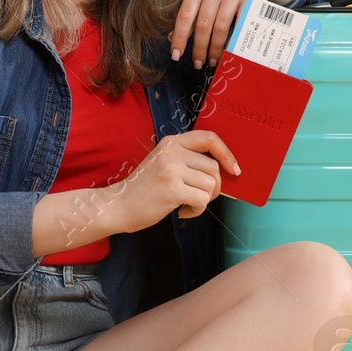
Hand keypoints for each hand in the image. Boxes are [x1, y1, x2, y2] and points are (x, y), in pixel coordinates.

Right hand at [109, 130, 240, 230]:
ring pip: (210, 185)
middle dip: (213, 188)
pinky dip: (197, 211)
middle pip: (214, 167)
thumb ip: (186, 161)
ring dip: (203, 201)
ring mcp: (171, 169)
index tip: (234, 169)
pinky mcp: (172, 188)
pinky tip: (182, 212)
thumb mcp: (163, 163)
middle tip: (199, 198)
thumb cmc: (144, 190)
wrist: (118, 205)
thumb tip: (221, 171)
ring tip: (186, 205)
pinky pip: (202, 200)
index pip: (209, 138)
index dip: (227, 153)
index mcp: (171, 142)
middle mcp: (172, 152)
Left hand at [170, 0, 281, 69]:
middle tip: (198, 63)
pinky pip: (240, 26)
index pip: (185, 15)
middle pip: (203, 24)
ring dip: (215, 49)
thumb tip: (172, 38)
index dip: (179, 37)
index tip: (176, 55)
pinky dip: (234, 41)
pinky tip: (230, 51)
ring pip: (221, 27)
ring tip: (213, 60)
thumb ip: (191, 15)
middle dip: (199, 48)